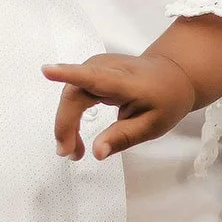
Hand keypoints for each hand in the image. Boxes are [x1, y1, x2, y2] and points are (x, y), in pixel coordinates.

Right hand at [44, 52, 197, 159]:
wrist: (174, 76)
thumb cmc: (166, 100)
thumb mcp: (153, 125)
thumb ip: (123, 137)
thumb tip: (96, 153)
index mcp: (126, 81)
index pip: (94, 77)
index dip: (69, 74)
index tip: (47, 71)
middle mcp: (107, 68)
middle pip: (75, 94)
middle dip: (66, 125)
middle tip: (70, 154)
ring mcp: (97, 66)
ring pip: (71, 95)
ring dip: (67, 124)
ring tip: (73, 151)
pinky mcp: (92, 71)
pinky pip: (74, 94)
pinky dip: (72, 117)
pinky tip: (74, 136)